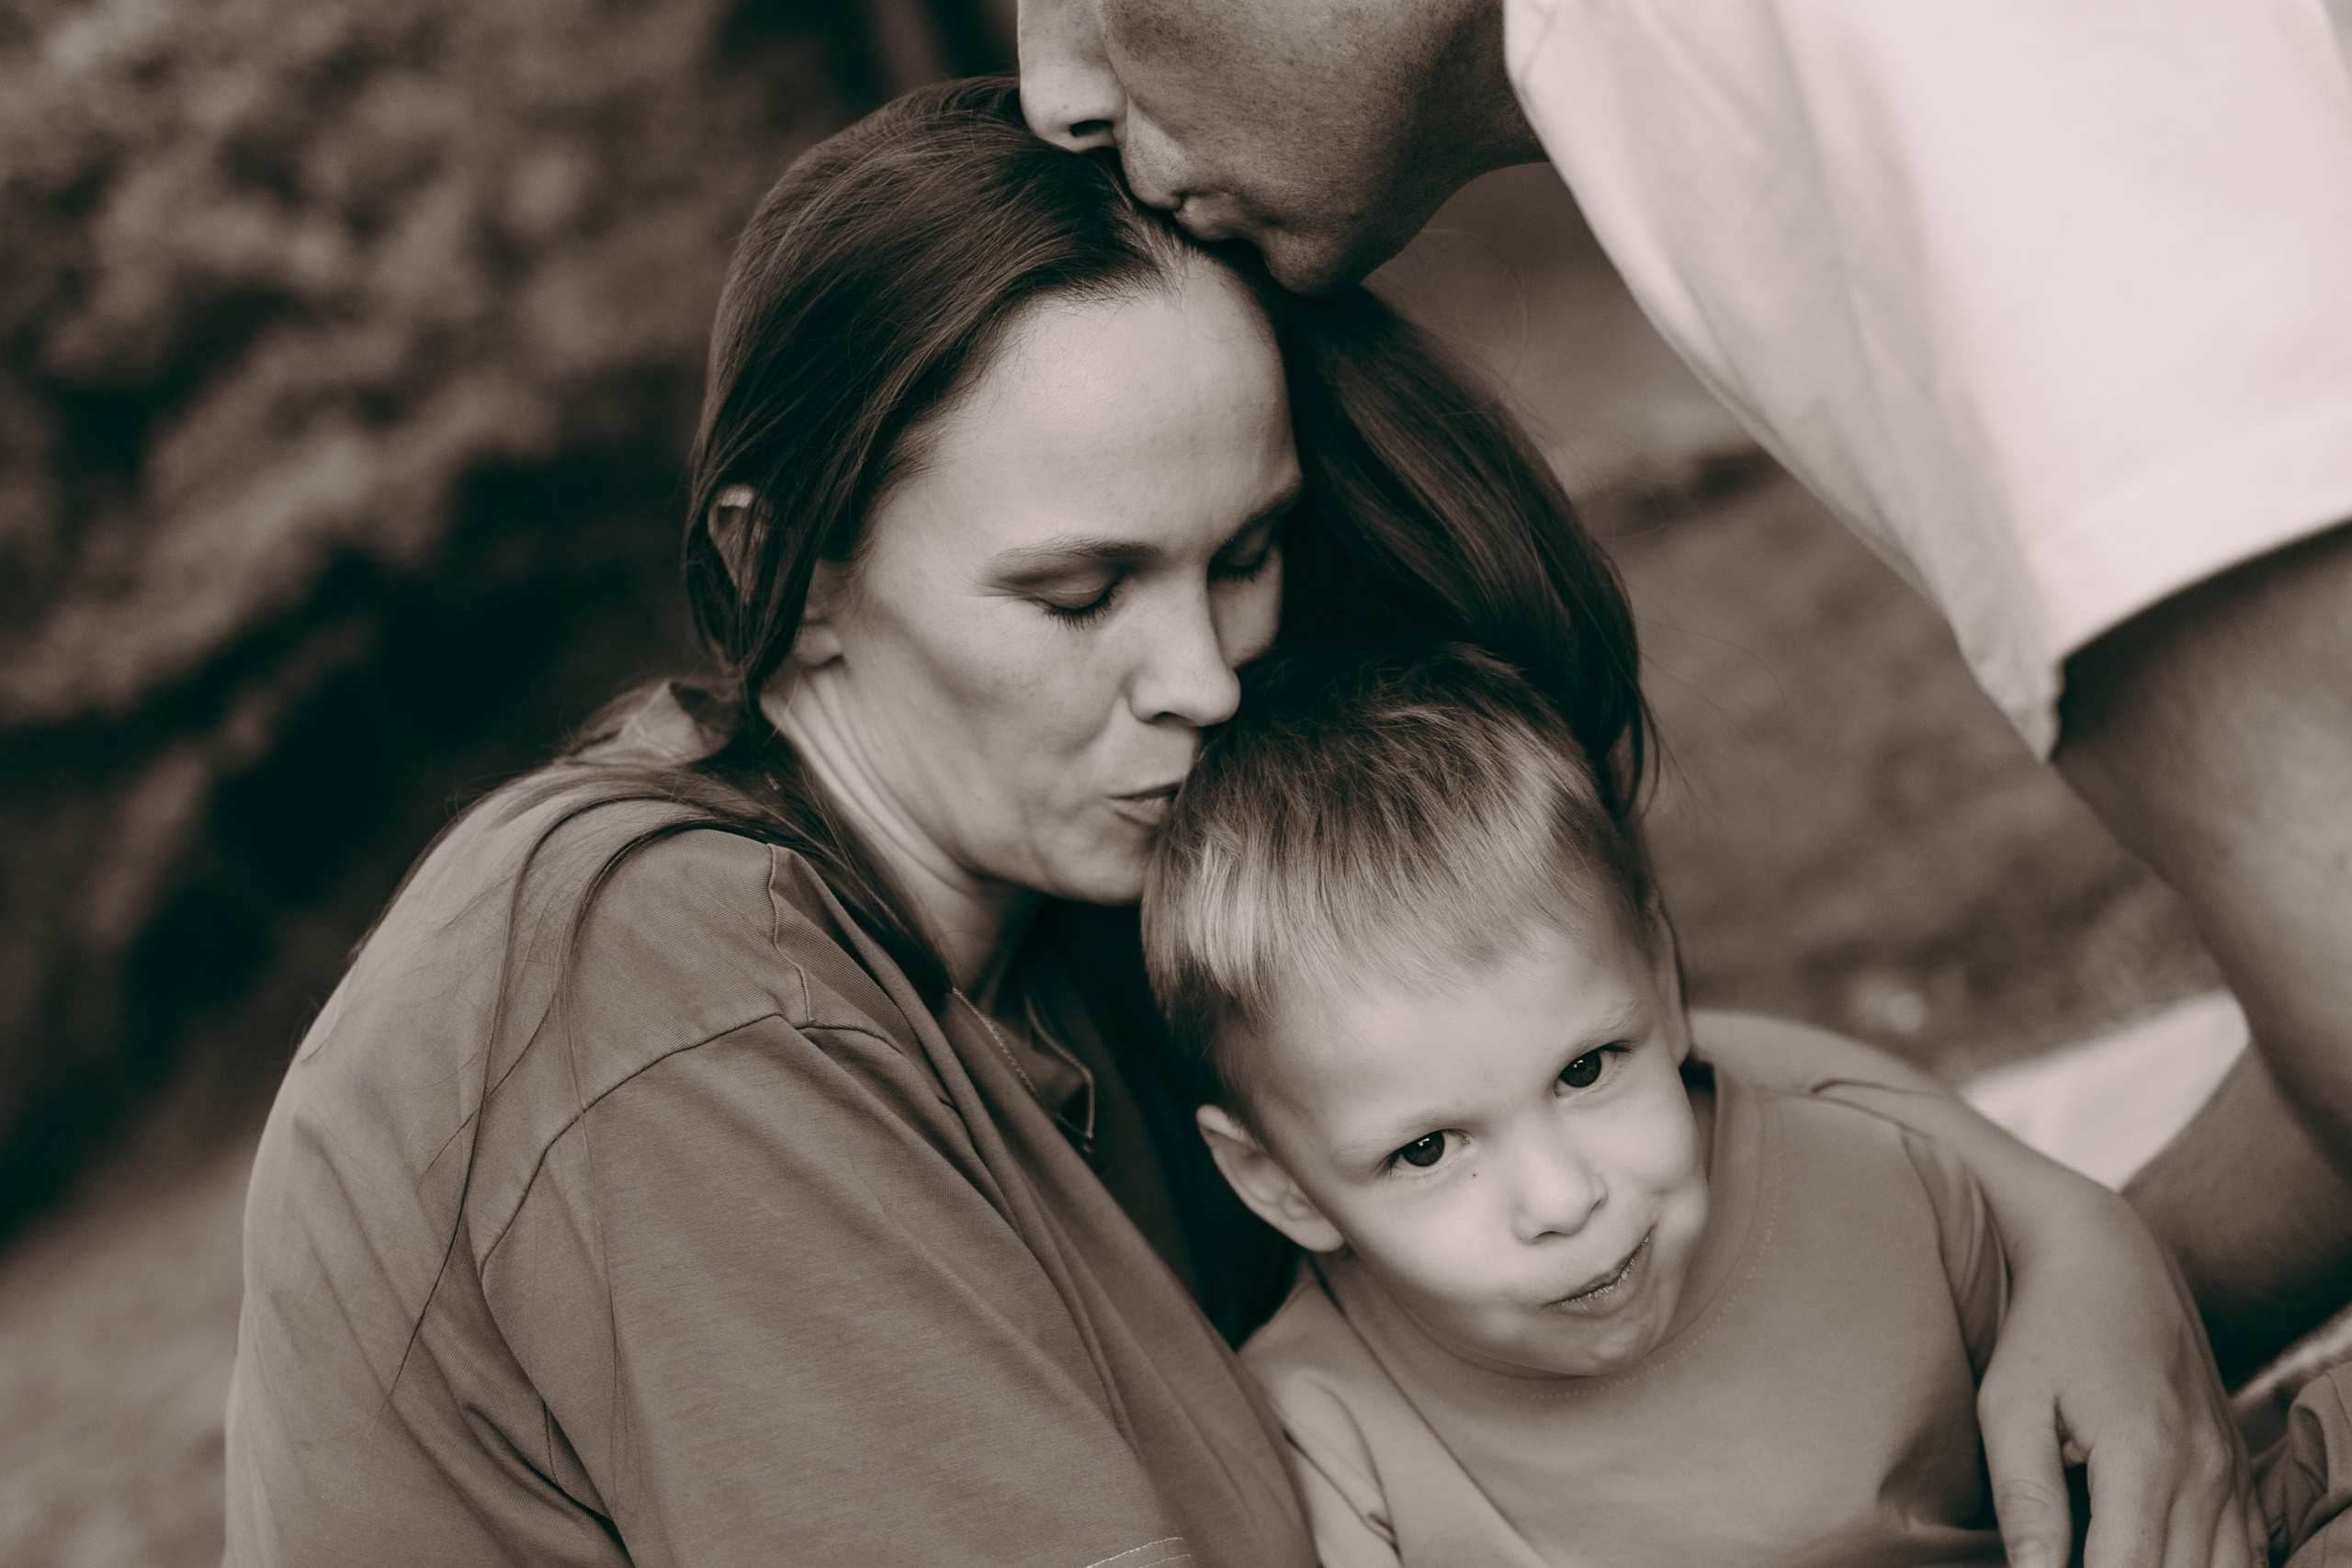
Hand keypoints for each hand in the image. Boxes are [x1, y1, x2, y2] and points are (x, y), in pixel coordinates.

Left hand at [1978, 1184, 2261, 1567]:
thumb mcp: (2010, 1405)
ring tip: (2108, 1553)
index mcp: (2144, 1458)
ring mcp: (2229, 1473)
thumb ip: (2026, 1499)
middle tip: (2075, 1558)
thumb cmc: (2045, 1331)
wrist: (2111, 1259)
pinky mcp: (2236, 1470)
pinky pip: (2244, 1554)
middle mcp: (2204, 1473)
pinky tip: (2158, 1555)